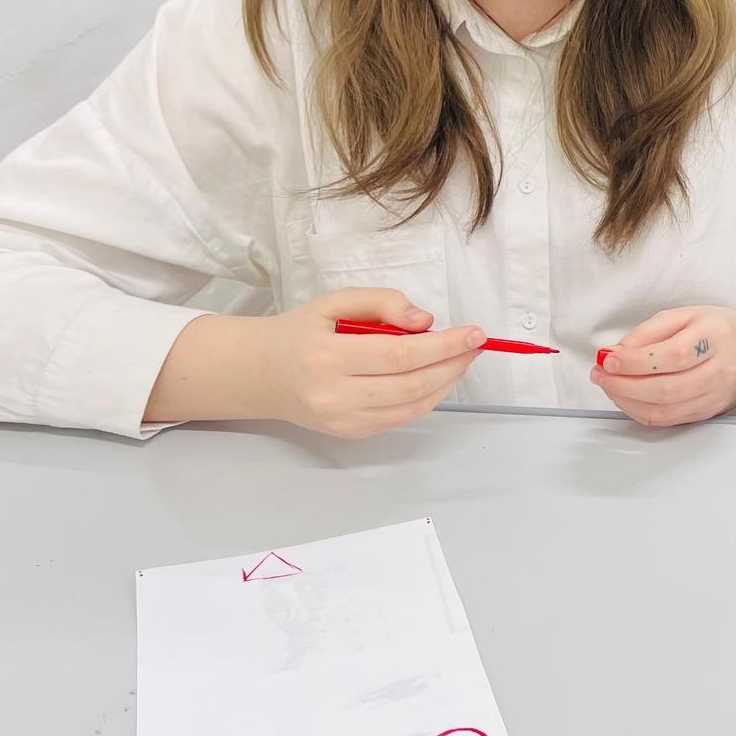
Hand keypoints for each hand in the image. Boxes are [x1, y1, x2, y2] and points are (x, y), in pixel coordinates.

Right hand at [147, 289, 483, 437]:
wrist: (260, 374)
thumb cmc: (300, 332)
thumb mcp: (334, 302)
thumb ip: (381, 302)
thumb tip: (425, 321)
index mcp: (326, 357)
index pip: (400, 354)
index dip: (444, 346)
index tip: (475, 333)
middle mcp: (333, 395)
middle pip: (412, 384)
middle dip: (453, 364)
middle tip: (475, 345)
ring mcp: (342, 421)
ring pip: (412, 406)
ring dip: (446, 382)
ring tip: (461, 359)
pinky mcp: (350, 434)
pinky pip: (401, 417)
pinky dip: (427, 398)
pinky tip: (437, 377)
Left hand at [590, 306, 735, 426]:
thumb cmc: (717, 331)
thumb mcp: (684, 316)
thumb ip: (648, 333)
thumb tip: (615, 354)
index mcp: (716, 337)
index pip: (673, 355)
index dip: (635, 362)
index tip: (607, 359)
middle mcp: (720, 371)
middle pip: (667, 389)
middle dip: (624, 385)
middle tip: (600, 374)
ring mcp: (715, 397)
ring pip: (665, 410)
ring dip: (627, 401)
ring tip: (608, 385)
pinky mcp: (706, 414)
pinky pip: (667, 420)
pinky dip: (639, 411)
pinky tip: (626, 397)